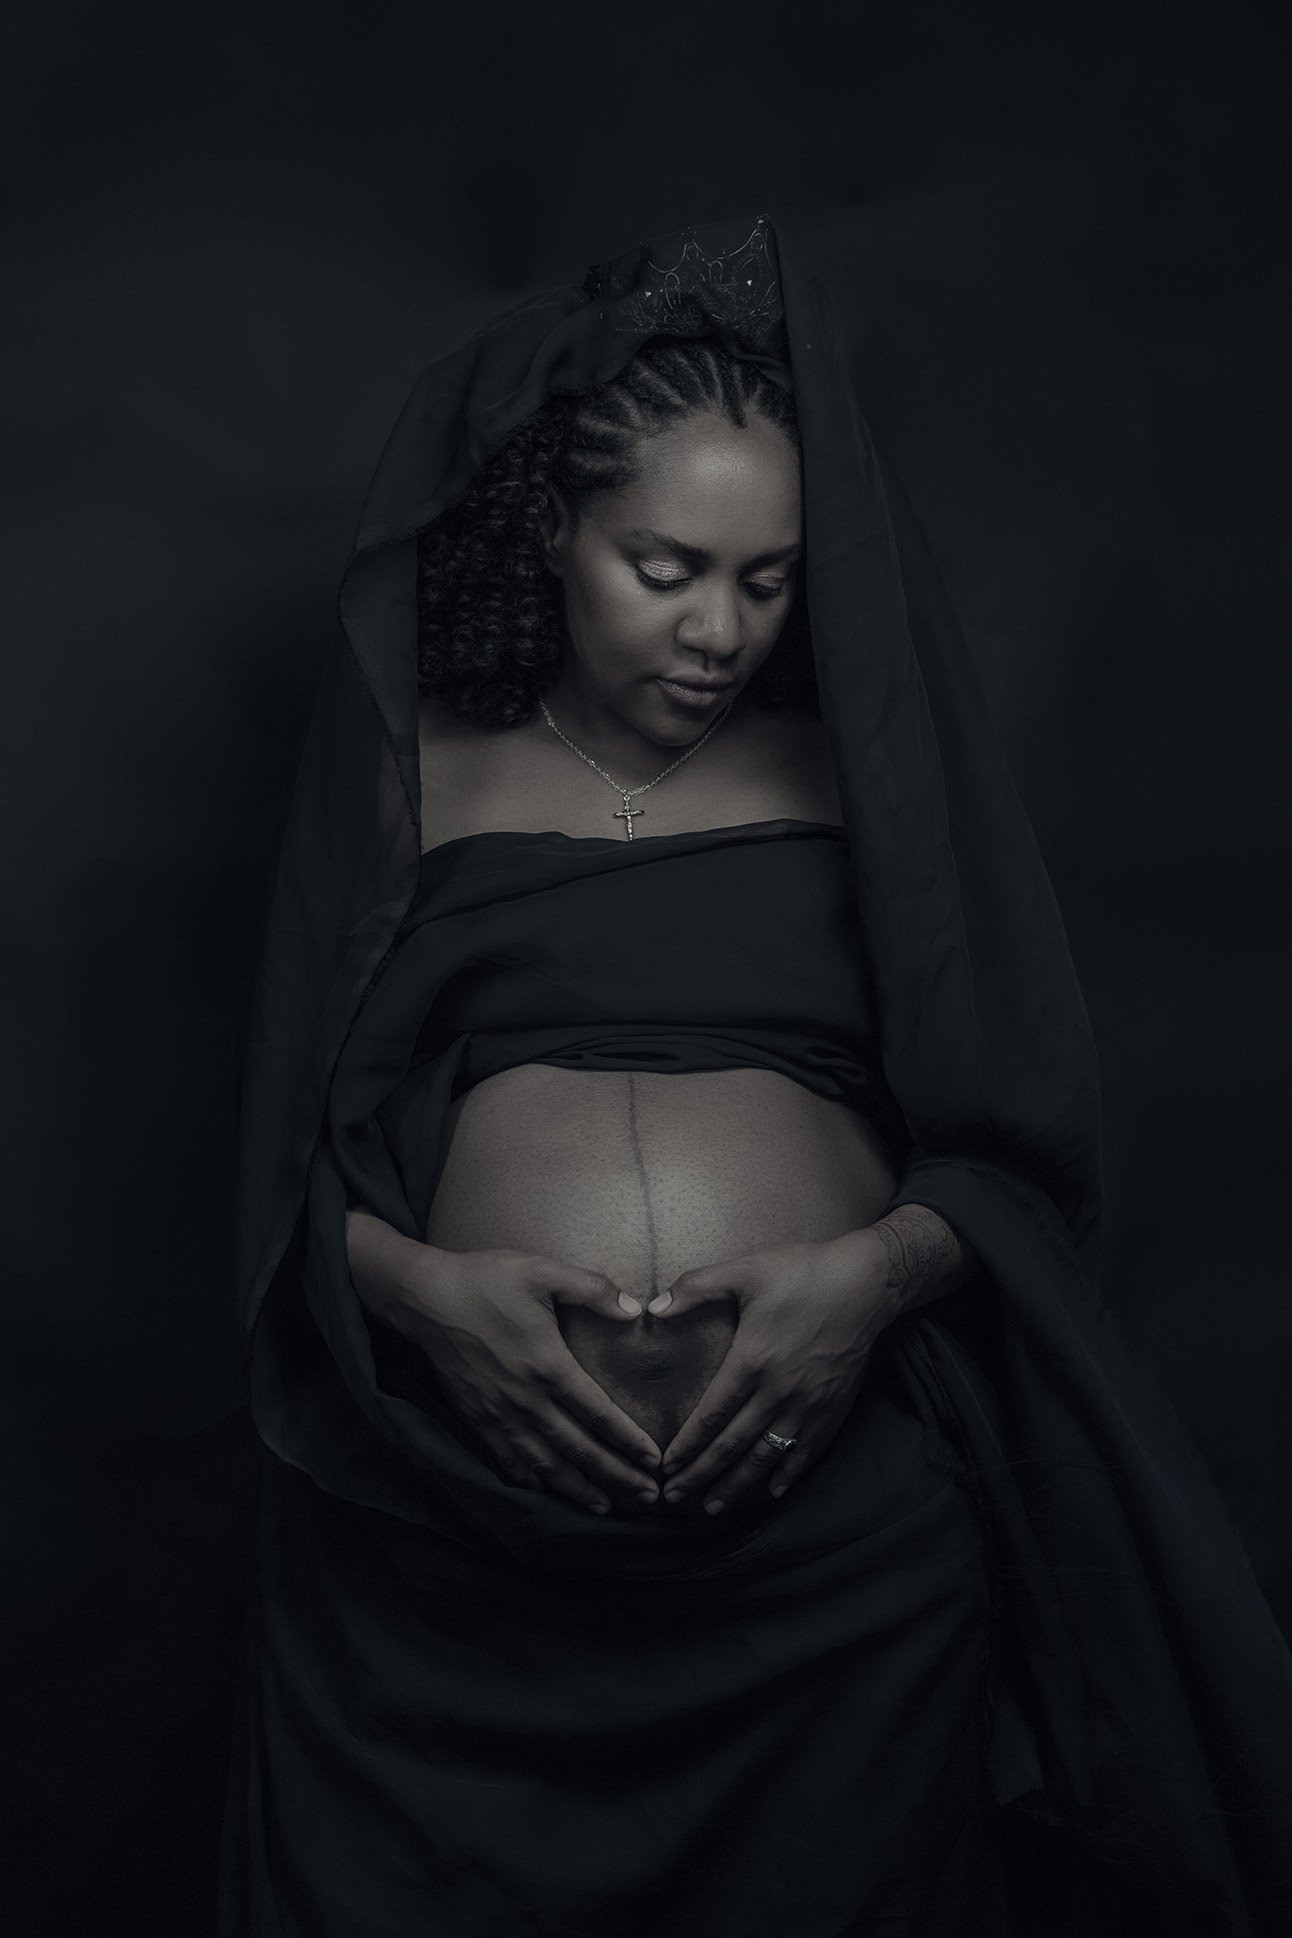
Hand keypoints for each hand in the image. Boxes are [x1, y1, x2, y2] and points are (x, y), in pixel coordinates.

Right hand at [368, 1239, 664, 1513]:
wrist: (425, 1298)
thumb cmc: (486, 1280)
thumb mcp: (542, 1271)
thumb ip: (592, 1288)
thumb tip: (636, 1309)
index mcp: (548, 1366)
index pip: (598, 1414)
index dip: (628, 1441)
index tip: (653, 1460)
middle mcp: (526, 1401)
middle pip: (578, 1450)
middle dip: (616, 1477)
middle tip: (647, 1497)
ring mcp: (498, 1415)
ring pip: (545, 1466)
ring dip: (579, 1490)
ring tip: (607, 1508)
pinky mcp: (476, 1420)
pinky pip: (509, 1462)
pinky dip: (533, 1483)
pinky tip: (549, 1491)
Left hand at [647, 1230, 898, 1513]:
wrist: (867, 1283)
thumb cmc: (803, 1271)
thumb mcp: (745, 1270)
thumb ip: (696, 1287)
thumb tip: (653, 1308)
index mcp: (752, 1361)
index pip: (711, 1416)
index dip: (687, 1446)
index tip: (666, 1467)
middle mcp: (779, 1392)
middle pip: (733, 1446)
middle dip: (702, 1476)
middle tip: (675, 1498)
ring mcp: (809, 1405)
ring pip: (767, 1457)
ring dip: (737, 1485)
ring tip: (713, 1506)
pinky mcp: (833, 1408)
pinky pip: (806, 1452)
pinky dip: (786, 1475)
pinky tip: (770, 1491)